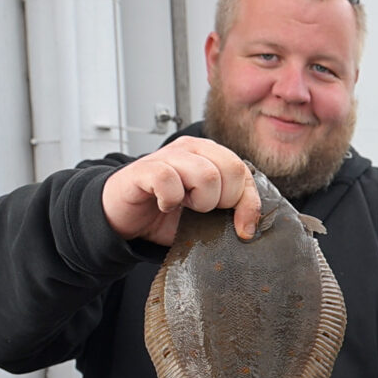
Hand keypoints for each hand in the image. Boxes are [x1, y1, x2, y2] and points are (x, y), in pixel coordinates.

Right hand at [101, 136, 260, 245]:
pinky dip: (170, 200)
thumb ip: (231, 211)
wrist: (125, 218)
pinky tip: (164, 205)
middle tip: (202, 210)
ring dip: (199, 202)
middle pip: (231, 170)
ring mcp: (166, 155)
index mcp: (210, 154)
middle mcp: (191, 148)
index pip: (244, 171)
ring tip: (184, 207)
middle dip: (223, 202)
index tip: (243, 228)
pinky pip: (169, 179)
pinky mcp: (143, 169)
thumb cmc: (167, 213)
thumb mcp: (207, 214)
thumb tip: (252, 225)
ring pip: (206, 174)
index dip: (248, 203)